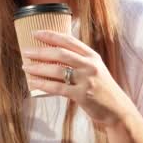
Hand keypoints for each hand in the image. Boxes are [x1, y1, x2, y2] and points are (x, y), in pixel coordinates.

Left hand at [21, 31, 135, 127]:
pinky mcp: (82, 95)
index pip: (68, 40)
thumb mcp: (94, 69)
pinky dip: (43, 84)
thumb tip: (52, 53)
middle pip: (60, 53)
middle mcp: (90, 65)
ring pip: (57, 70)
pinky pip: (58, 88)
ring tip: (25, 67)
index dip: (50, 35)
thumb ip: (78, 60)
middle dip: (40, 51)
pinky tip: (33, 82)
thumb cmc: (101, 88)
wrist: (117, 109)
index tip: (35, 33)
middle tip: (25, 51)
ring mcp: (86, 80)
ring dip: (38, 68)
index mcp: (92, 56)